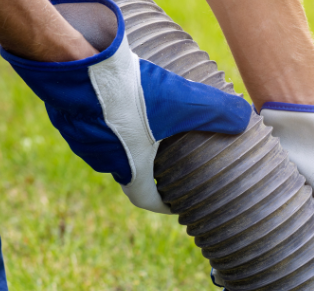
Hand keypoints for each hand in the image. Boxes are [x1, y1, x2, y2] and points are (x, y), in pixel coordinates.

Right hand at [3, 0, 251, 212]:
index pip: (147, 199)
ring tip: (142, 122)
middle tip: (163, 152)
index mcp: (131, 167)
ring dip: (124, 139)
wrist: (74, 66)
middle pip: (128, 170)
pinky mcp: (66, 115)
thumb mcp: (183, 101)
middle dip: (147, 164)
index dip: (164, 202)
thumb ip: (216, 111)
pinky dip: (104, 118)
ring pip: (107, 145)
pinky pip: (88, 123)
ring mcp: (81, 139)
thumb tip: (247, 118)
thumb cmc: (130, 93)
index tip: (175, 199)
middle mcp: (103, 159)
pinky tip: (116, 99)